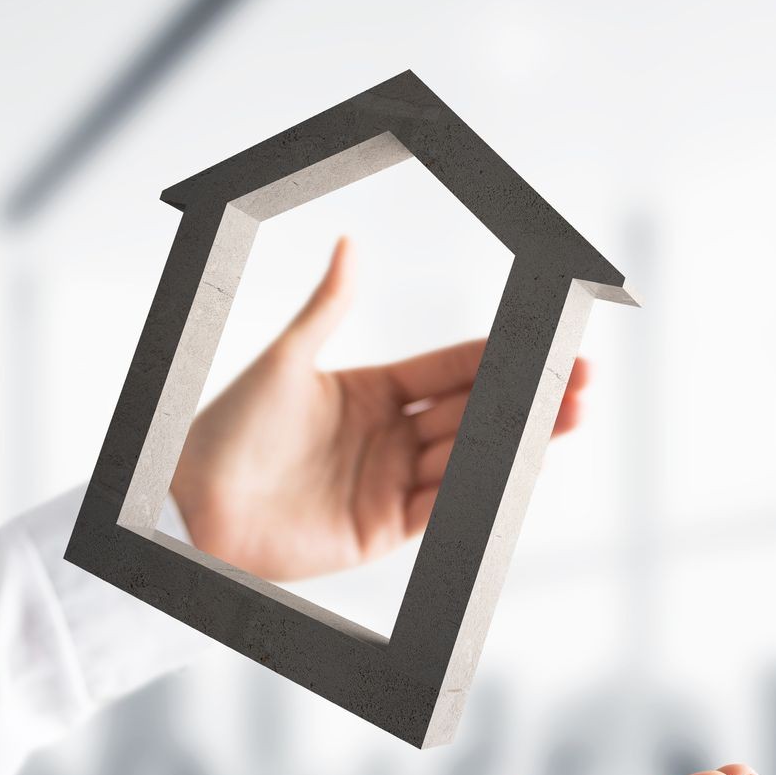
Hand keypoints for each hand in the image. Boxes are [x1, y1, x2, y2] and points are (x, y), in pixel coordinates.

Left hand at [170, 237, 589, 581]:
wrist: (193, 508)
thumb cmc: (226, 431)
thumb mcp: (283, 360)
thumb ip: (327, 308)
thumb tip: (348, 244)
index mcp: (368, 391)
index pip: (449, 369)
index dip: (499, 357)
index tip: (547, 342)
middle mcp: (386, 437)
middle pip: (472, 413)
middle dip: (527, 397)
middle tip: (582, 380)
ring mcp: (387, 484)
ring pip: (468, 458)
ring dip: (520, 441)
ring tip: (571, 416)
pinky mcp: (381, 530)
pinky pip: (444, 507)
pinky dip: (483, 487)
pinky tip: (522, 465)